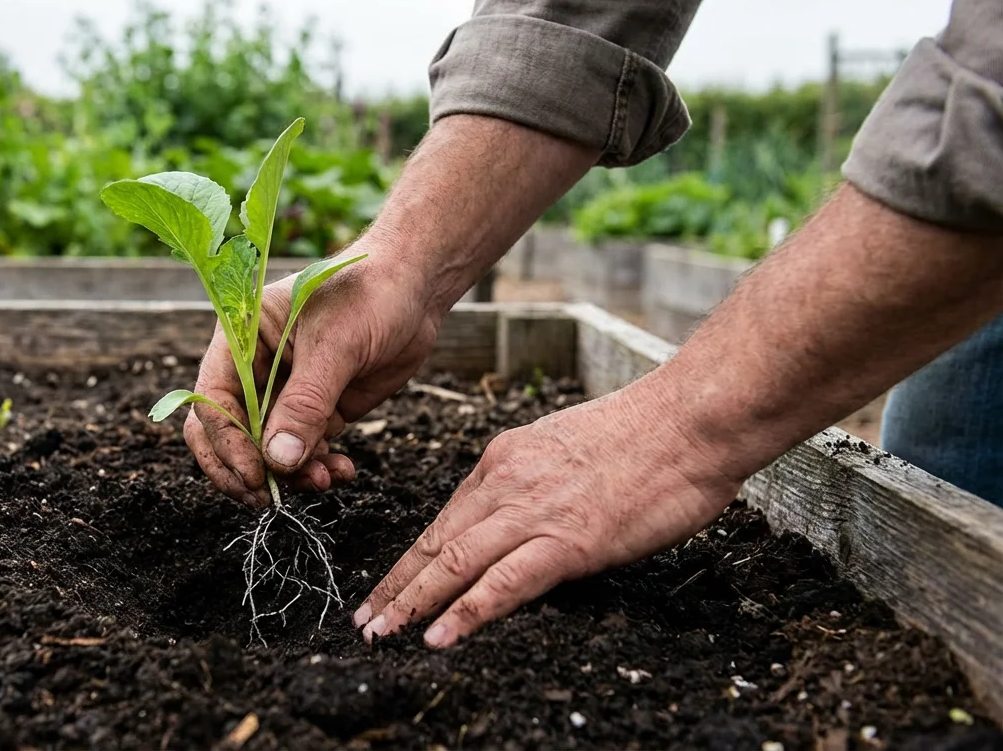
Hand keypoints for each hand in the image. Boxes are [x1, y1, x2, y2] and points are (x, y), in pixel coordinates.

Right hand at [184, 246, 442, 506]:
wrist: (415, 291)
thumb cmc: (369, 296)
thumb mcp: (335, 346)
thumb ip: (306, 403)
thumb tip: (279, 460)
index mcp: (241, 339)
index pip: (213, 400)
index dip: (228, 442)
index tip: (255, 474)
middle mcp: (255, 370)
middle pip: (226, 433)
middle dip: (245, 468)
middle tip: (267, 497)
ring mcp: (285, 394)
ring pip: (267, 451)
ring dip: (290, 474)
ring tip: (324, 479)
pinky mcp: (317, 412)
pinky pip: (304, 452)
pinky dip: (317, 468)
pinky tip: (341, 471)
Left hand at [352, 380, 742, 646]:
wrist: (690, 420)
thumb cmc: (645, 435)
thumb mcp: (567, 448)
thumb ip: (535, 481)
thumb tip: (522, 517)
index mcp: (504, 459)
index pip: (443, 517)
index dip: (409, 559)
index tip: (386, 586)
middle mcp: (505, 482)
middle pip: (433, 542)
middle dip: (395, 586)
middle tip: (364, 620)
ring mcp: (533, 512)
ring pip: (452, 562)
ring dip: (412, 603)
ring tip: (383, 634)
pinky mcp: (567, 541)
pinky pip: (503, 582)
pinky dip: (465, 612)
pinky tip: (438, 634)